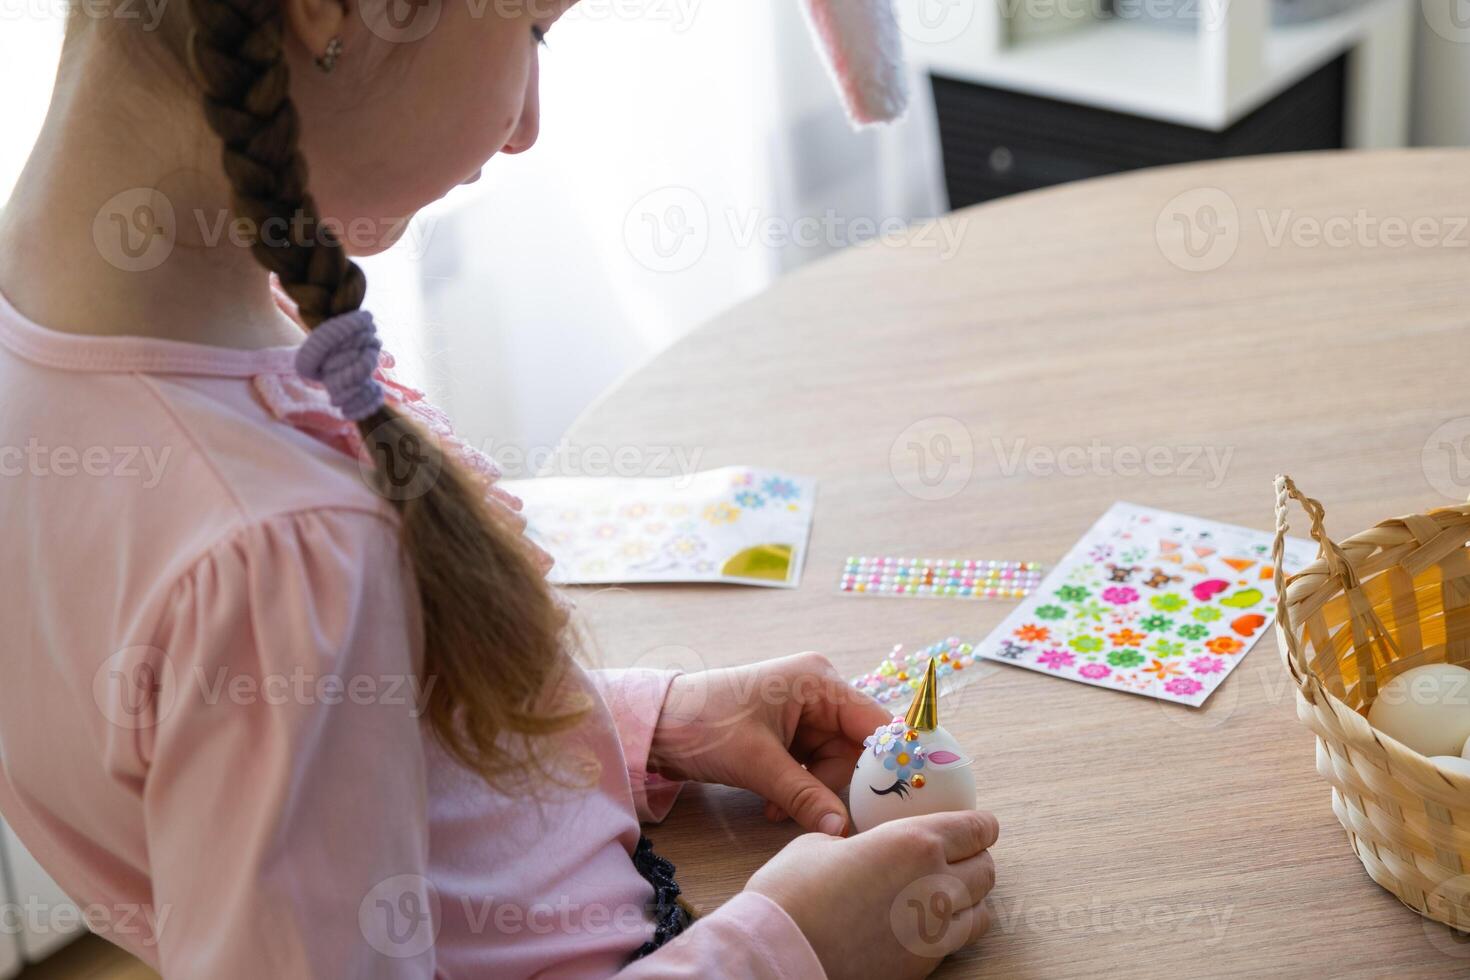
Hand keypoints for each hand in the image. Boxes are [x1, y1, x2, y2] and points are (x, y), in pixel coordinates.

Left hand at [648, 653, 890, 835]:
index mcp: (818, 681)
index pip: (874, 721)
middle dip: (833, 783)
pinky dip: (797, 787)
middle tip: (815, 812)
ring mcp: (803, 711)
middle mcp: (817, 691)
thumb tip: (842, 829)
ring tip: (775, 806)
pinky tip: (770, 802)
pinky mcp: (788, 731)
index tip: (894, 796)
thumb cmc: (704, 726)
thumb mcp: (757, 764)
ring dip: (811, 790)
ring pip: (833, 761)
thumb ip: (804, 795)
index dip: (887, 758)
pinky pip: (811, 765)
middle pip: (855, 747)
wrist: (656, 725)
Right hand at [747, 810, 998, 979]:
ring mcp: (933, 931)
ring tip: (949, 893)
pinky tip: (928, 924)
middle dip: (976, 860)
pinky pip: (957, 943)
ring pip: (982, 911)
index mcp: (915, 842)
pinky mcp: (923, 964)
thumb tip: (858, 846)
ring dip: (970, 898)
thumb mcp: (822, 843)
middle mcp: (935, 885)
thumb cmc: (793, 892)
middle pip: (986, 870)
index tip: (978, 827)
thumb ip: (858, 841)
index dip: (980, 826)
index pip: (976, 830)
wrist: (780, 951)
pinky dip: (953, 930)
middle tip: (961, 857)